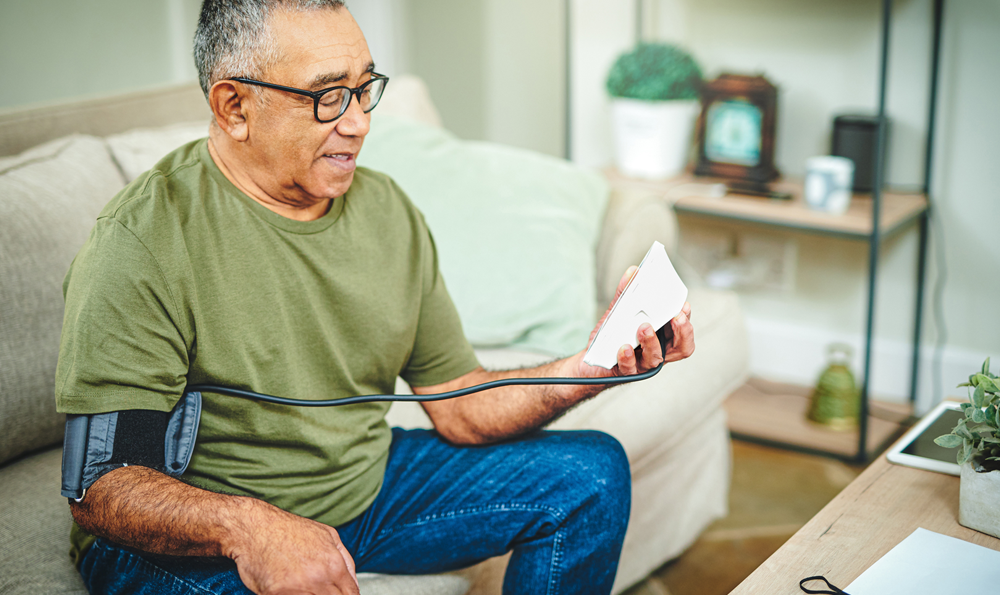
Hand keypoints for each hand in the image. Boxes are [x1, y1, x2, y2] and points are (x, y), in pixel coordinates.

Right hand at [227, 501, 358, 594]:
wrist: (254, 527)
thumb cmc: (287, 529)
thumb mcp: (327, 535)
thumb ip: (346, 561)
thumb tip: (354, 584)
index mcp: (334, 564)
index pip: (351, 594)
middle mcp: (319, 578)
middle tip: (315, 590)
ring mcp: (298, 588)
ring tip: (303, 588)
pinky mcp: (277, 594)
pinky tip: (288, 590)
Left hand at [579, 266, 694, 377]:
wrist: (593, 361)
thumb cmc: (612, 336)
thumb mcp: (618, 311)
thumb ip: (626, 293)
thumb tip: (633, 272)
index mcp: (662, 336)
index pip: (682, 329)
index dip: (687, 318)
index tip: (684, 305)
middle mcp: (657, 350)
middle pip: (682, 348)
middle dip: (683, 332)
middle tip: (677, 317)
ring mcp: (642, 363)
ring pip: (656, 358)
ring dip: (652, 341)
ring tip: (644, 327)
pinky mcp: (625, 371)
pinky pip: (629, 367)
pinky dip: (627, 357)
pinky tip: (623, 347)